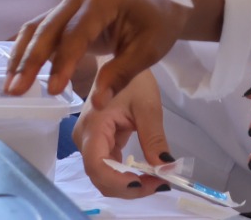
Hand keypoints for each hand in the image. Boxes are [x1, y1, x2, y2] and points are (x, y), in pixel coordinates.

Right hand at [6, 0, 190, 108]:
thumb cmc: (159, 23)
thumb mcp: (150, 50)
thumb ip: (122, 74)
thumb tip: (97, 102)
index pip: (76, 34)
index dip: (62, 63)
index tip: (53, 90)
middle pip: (48, 28)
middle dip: (30, 61)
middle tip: (15, 91)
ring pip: (38, 27)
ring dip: (22, 56)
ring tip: (10, 86)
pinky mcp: (65, 10)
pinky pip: (41, 28)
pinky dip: (27, 49)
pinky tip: (16, 71)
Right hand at [74, 70, 174, 197]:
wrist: (121, 63)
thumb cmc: (133, 79)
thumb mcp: (147, 106)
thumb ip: (154, 138)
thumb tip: (165, 167)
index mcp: (93, 126)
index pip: (97, 165)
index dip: (120, 181)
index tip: (148, 182)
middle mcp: (84, 138)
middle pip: (100, 176)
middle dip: (129, 187)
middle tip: (160, 183)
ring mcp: (89, 142)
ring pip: (104, 176)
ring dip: (129, 184)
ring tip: (157, 179)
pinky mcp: (97, 143)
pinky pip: (109, 166)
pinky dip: (127, 174)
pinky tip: (147, 174)